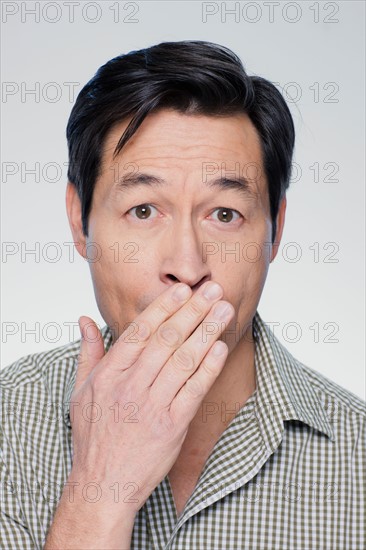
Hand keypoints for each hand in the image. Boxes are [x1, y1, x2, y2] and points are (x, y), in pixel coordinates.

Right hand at [71, 281, 233, 516]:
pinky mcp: (172, 426)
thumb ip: (88, 353)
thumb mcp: (80, 392)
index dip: (164, 307)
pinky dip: (208, 368)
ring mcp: (152, 406)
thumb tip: (85, 319)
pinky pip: (194, 391)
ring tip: (225, 310)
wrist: (103, 484)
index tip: (183, 289)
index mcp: (109, 374)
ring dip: (207, 332)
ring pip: (184, 360)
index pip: (140, 331)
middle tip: (213, 289)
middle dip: (193, 310)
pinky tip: (220, 348)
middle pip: (167, 339)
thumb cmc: (93, 436)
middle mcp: (130, 386)